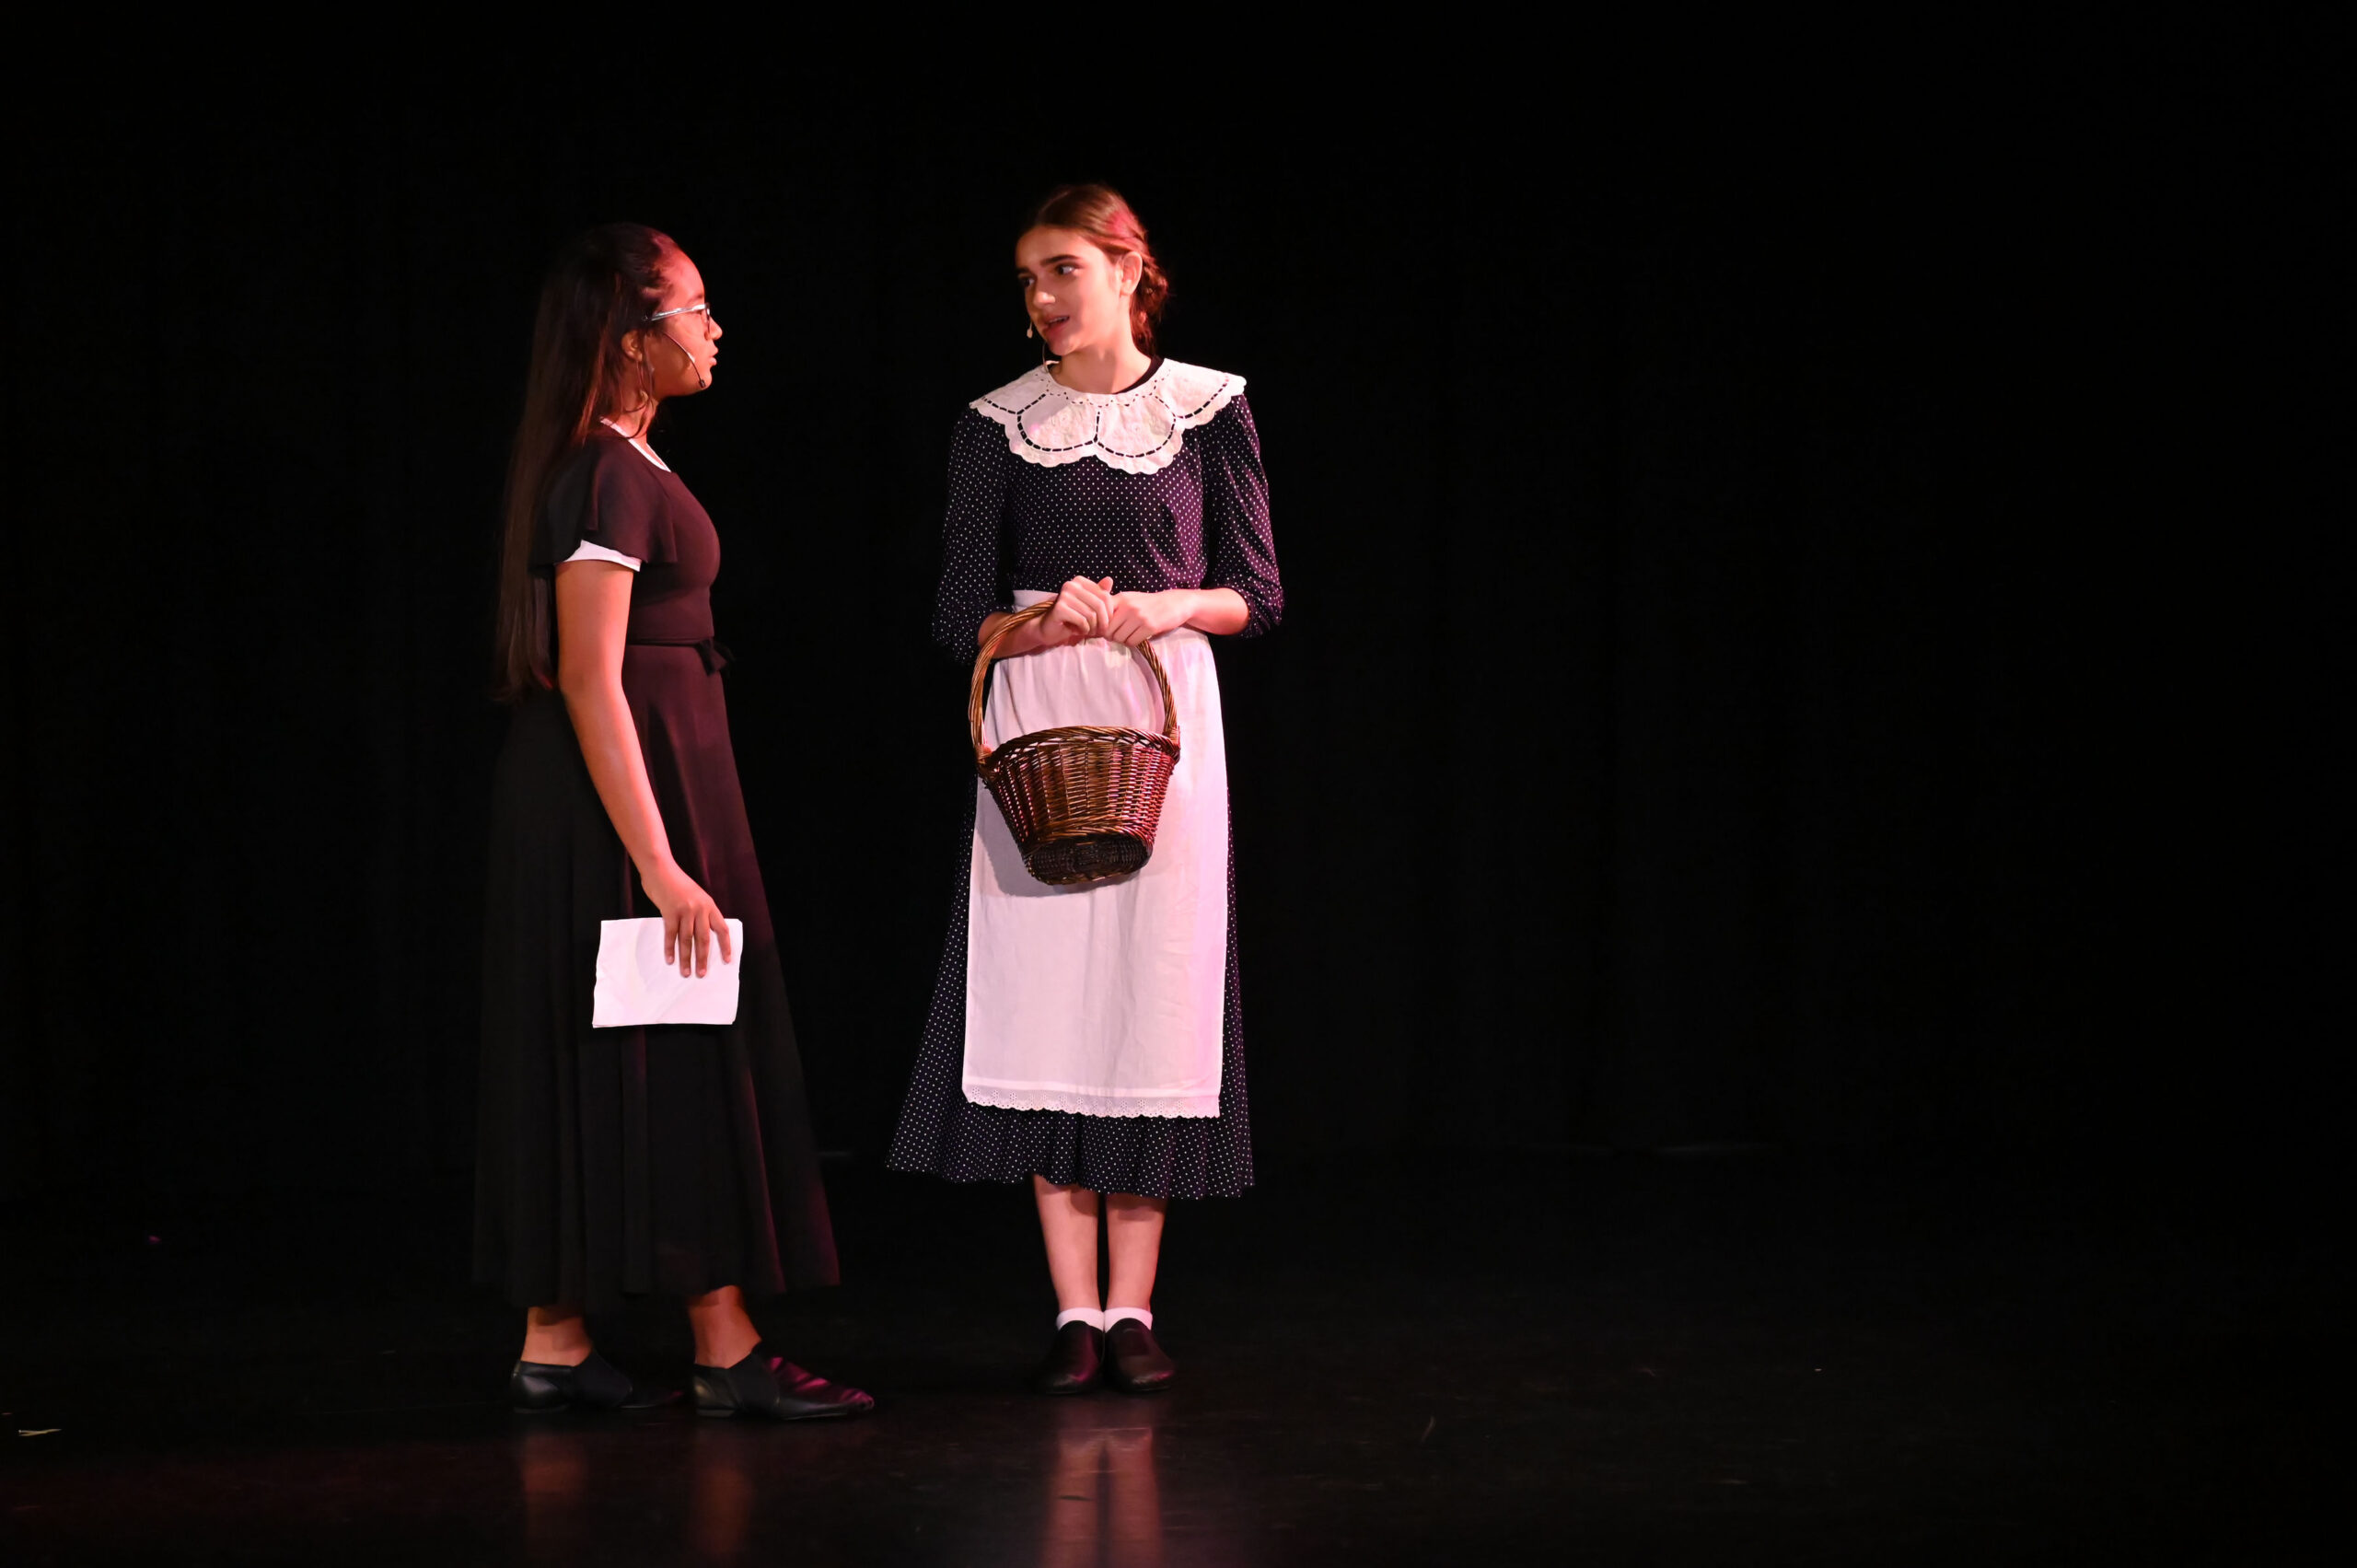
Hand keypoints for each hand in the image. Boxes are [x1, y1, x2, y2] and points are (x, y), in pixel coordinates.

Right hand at [640, 860, 732, 977]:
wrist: (661, 869)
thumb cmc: (677, 883)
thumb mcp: (696, 896)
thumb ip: (701, 912)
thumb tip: (701, 935)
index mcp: (709, 905)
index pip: (722, 929)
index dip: (725, 946)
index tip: (727, 960)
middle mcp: (700, 909)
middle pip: (704, 939)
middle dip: (703, 958)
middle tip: (701, 974)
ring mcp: (685, 911)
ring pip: (687, 940)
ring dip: (686, 958)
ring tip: (686, 972)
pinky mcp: (670, 912)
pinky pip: (671, 934)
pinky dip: (670, 948)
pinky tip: (670, 959)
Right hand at [1043, 576, 1114, 646]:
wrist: (1049, 629)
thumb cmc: (1072, 618)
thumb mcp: (1089, 606)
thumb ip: (1099, 594)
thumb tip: (1110, 579)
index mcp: (1079, 581)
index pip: (1105, 595)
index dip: (1109, 612)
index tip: (1106, 623)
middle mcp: (1071, 585)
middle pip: (1099, 605)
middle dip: (1102, 622)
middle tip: (1099, 631)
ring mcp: (1064, 596)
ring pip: (1091, 614)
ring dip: (1093, 627)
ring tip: (1088, 631)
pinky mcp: (1059, 608)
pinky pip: (1081, 621)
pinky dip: (1083, 629)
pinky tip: (1078, 630)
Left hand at [1101, 589, 1190, 647]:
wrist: (1174, 603)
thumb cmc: (1149, 603)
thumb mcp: (1130, 598)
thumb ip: (1115, 606)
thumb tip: (1097, 622)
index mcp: (1121, 598)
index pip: (1100, 615)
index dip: (1100, 626)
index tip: (1105, 629)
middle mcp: (1128, 606)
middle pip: (1108, 630)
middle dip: (1112, 636)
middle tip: (1119, 635)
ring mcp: (1139, 616)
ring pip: (1119, 638)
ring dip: (1123, 640)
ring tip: (1130, 635)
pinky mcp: (1149, 626)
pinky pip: (1132, 642)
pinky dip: (1133, 643)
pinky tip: (1138, 637)